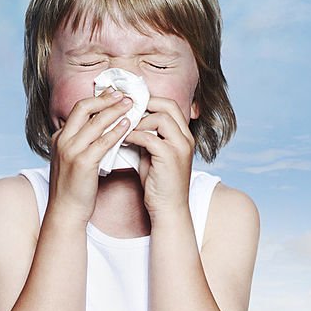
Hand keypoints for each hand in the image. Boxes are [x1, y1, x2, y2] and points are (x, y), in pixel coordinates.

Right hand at [47, 91, 133, 223]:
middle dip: (105, 98)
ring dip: (114, 111)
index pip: (79, 109)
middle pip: (84, 108)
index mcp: (60, 137)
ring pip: (95, 122)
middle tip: (123, 94)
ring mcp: (70, 151)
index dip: (97, 99)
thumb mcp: (73, 158)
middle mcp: (62, 140)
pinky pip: (102, 142)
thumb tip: (101, 127)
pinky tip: (128, 126)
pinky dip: (116, 131)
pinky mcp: (82, 163)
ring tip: (130, 105)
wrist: (66, 210)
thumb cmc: (74, 186)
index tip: (113, 93)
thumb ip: (83, 141)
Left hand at [122, 96, 194, 217]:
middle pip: (168, 106)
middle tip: (126, 111)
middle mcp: (186, 138)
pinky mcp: (170, 156)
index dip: (151, 101)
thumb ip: (148, 137)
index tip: (131, 104)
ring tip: (125, 129)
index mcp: (184, 136)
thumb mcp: (154, 155)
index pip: (170, 105)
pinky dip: (134, 136)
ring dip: (139, 121)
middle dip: (145, 104)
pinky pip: (149, 137)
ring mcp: (180, 146)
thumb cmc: (159, 184)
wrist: (168, 209)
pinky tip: (124, 141)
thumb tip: (131, 122)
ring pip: (160, 118)